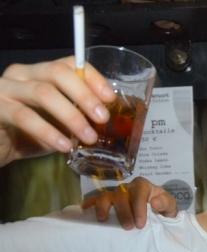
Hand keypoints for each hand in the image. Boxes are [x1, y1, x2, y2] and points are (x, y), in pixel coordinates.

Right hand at [0, 56, 114, 167]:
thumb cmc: (27, 135)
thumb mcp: (57, 124)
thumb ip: (77, 117)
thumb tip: (107, 122)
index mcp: (40, 73)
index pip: (69, 64)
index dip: (92, 78)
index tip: (110, 98)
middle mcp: (22, 74)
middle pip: (57, 73)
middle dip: (84, 95)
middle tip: (103, 118)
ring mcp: (6, 88)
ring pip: (43, 93)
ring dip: (71, 116)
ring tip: (89, 137)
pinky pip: (24, 116)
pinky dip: (48, 132)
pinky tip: (64, 146)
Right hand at [81, 176, 177, 229]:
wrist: (156, 214)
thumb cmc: (162, 209)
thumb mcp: (170, 207)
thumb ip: (166, 203)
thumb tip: (154, 202)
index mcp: (143, 186)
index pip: (139, 192)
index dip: (139, 207)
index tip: (140, 225)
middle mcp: (127, 188)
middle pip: (121, 194)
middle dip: (123, 212)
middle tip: (128, 228)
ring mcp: (114, 194)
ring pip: (105, 195)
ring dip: (103, 207)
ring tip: (102, 220)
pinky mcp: (105, 202)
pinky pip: (94, 200)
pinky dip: (89, 204)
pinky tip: (85, 212)